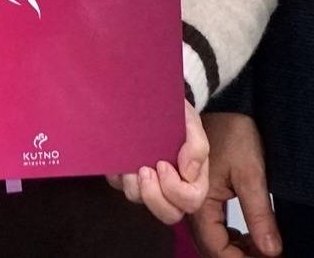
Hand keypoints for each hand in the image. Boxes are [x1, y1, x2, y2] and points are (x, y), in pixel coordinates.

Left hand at [107, 101, 209, 224]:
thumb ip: (197, 146)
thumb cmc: (178, 116)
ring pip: (139, 200)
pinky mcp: (127, 176)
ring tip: (130, 165)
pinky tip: (119, 159)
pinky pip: (118, 185)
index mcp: (193, 179)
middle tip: (144, 171)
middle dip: (154, 196)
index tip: (162, 164)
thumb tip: (188, 172)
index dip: (175, 189)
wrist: (156, 100)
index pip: (190, 201)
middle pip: (168, 214)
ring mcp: (148, 184)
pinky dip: (116, 174)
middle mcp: (171, 188)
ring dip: (133, 186)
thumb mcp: (192, 123)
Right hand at [189, 111, 279, 256]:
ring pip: (210, 240)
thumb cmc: (232, 132)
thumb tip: (272, 251)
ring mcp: (193, 201)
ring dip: (235, 249)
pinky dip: (229, 237)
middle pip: (211, 249)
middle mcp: (191, 207)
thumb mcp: (251, 172)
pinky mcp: (200, 194)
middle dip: (239, 257)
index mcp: (199, 203)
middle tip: (269, 256)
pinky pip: (210, 227)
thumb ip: (259, 213)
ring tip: (262, 248)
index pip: (216, 250)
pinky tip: (248, 236)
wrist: (222, 103)